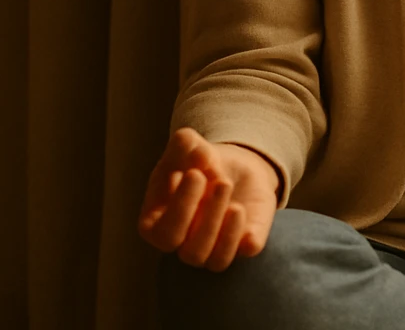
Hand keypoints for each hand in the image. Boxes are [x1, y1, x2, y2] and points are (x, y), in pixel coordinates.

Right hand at [138, 127, 281, 270]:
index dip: (181, 208)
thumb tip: (200, 155)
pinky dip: (247, 237)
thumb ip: (184, 145)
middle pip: (191, 253)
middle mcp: (183, 245)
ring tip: (231, 188)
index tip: (195, 173)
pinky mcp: (244, 243)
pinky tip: (242, 209)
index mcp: (157, 226)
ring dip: (227, 228)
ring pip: (216, 261)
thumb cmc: (194, 161)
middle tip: (221, 181)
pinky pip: (247, 251)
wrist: (228, 165)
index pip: (164, 235)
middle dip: (208, 218)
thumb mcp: (185, 146)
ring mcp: (214, 249)